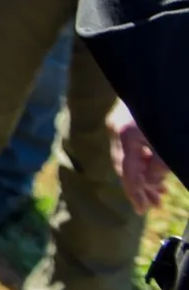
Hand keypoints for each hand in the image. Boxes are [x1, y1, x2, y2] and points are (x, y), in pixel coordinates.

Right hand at [110, 100, 172, 214]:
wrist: (165, 79)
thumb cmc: (172, 112)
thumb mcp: (170, 144)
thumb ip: (160, 166)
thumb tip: (151, 182)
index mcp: (126, 134)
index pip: (127, 172)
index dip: (135, 194)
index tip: (142, 210)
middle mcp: (117, 129)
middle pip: (125, 166)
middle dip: (141, 187)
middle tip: (155, 204)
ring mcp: (119, 123)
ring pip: (129, 158)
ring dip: (144, 176)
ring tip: (160, 192)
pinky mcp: (126, 121)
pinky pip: (132, 148)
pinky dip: (144, 161)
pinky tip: (156, 171)